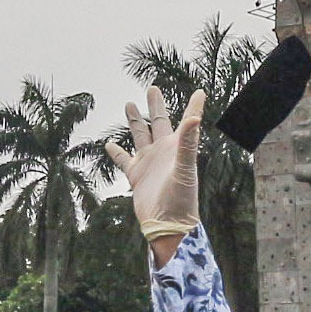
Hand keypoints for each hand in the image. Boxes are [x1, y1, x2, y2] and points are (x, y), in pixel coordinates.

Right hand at [106, 85, 203, 248]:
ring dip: (136, 121)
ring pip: (140, 135)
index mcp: (178, 147)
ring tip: (130, 104)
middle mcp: (164, 151)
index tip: (201, 92)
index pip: (187, 121)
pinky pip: (124, 159)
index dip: (194, 106)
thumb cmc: (181, 198)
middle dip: (155, 105)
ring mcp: (149, 162)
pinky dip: (116, 151)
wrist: (167, 224)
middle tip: (152, 88)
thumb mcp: (186, 167)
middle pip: (159, 122)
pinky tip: (110, 144)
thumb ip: (189, 142)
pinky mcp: (136, 175)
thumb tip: (195, 117)